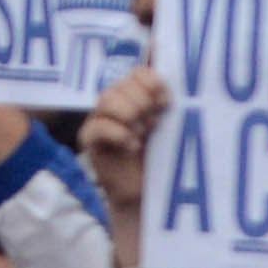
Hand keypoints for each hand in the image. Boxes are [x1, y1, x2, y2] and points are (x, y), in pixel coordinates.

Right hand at [77, 65, 167, 220]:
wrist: (145, 195)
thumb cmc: (160, 161)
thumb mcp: (170, 129)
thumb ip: (169, 108)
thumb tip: (178, 89)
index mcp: (136, 96)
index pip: (138, 72)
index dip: (152, 83)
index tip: (165, 103)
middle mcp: (115, 103)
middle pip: (122, 85)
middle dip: (141, 102)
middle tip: (153, 125)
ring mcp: (99, 119)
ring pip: (107, 99)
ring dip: (129, 115)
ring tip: (143, 134)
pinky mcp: (89, 138)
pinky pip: (98, 126)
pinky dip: (119, 134)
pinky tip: (133, 146)